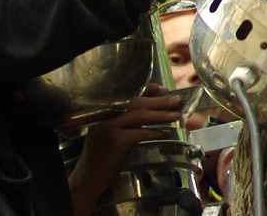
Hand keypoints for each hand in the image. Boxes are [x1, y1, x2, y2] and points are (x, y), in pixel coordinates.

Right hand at [68, 86, 182, 215]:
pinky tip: (166, 134)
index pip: (129, 95)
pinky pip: (141, 133)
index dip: (148, 90)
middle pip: (137, 102)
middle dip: (159, 101)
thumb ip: (130, 122)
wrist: (90, 177)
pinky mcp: (116, 140)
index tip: (163, 90)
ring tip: (176, 115)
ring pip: (141, 115)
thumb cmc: (104, 156)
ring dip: (161, 114)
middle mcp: (106, 115)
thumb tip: (154, 113)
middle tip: (176, 100)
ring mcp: (110, 127)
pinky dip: (156, 133)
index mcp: (106, 111)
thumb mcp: (115, 133)